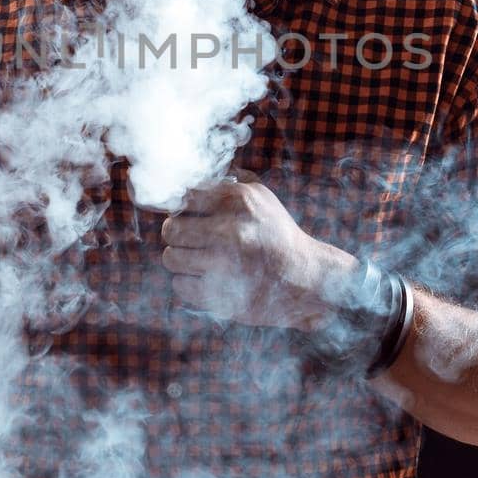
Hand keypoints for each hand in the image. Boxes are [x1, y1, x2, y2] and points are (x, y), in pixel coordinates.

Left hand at [159, 170, 359, 330]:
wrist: (306, 280)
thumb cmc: (278, 235)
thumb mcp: (261, 198)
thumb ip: (229, 182)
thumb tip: (190, 183)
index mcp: (239, 201)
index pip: (185, 198)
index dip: (184, 208)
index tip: (191, 216)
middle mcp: (231, 230)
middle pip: (171, 229)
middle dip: (176, 234)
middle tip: (188, 239)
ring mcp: (225, 265)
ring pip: (171, 258)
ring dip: (180, 259)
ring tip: (196, 260)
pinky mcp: (221, 295)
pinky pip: (180, 285)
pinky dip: (187, 283)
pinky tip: (204, 278)